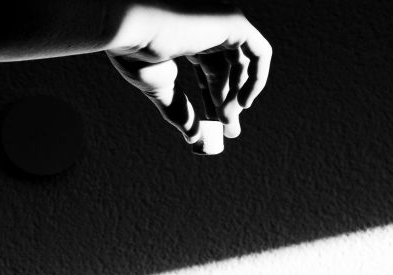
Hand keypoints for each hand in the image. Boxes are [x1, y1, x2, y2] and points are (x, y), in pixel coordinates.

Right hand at [105, 3, 271, 154]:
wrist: (132, 29)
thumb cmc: (135, 53)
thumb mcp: (160, 87)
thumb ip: (179, 110)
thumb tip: (193, 136)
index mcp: (188, 33)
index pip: (210, 67)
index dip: (215, 96)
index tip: (217, 123)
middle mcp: (208, 24)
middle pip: (228, 67)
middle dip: (229, 100)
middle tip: (229, 129)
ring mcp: (222, 20)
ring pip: (243, 64)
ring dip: (237, 96)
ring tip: (227, 122)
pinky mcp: (234, 22)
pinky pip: (260, 53)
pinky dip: (257, 78)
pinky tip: (244, 103)